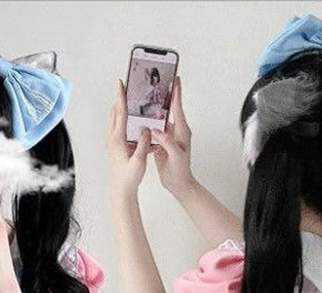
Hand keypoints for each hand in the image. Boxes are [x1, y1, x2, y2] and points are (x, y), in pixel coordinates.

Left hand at [107, 79, 151, 197]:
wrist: (122, 190)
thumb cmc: (129, 178)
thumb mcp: (139, 161)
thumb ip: (143, 144)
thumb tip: (146, 130)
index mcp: (118, 139)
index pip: (120, 113)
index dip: (121, 97)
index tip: (121, 84)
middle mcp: (112, 139)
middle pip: (115, 112)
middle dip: (120, 98)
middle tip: (125, 86)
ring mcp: (112, 142)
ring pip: (115, 120)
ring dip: (121, 109)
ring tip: (128, 100)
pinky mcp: (115, 147)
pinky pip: (118, 128)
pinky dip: (123, 120)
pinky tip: (131, 121)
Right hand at [151, 76, 194, 196]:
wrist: (178, 184)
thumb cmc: (181, 171)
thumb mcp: (176, 155)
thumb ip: (167, 141)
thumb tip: (156, 130)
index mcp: (182, 131)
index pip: (178, 107)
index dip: (177, 92)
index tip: (175, 79)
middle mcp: (176, 130)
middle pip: (169, 109)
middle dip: (163, 96)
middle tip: (157, 83)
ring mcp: (168, 136)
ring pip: (159, 119)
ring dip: (152, 110)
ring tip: (145, 98)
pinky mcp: (161, 142)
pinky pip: (153, 130)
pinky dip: (147, 124)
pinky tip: (140, 119)